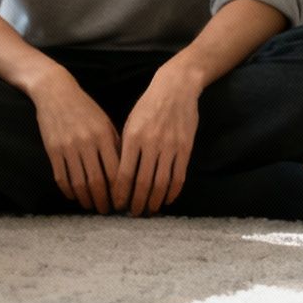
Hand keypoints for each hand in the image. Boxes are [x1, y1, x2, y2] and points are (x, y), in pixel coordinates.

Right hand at [28, 72, 121, 213]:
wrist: (55, 92)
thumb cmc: (85, 107)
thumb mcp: (105, 122)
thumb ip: (115, 144)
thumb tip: (125, 171)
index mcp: (104, 136)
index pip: (115, 171)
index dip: (119, 191)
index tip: (122, 201)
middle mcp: (87, 143)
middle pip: (97, 182)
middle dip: (103, 201)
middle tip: (107, 211)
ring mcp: (68, 148)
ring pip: (79, 184)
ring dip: (86, 200)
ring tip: (91, 206)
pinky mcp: (53, 150)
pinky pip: (62, 178)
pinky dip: (69, 192)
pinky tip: (74, 197)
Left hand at [115, 64, 200, 215]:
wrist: (176, 88)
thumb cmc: (148, 105)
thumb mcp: (131, 121)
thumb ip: (125, 146)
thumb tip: (119, 174)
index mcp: (133, 137)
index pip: (124, 173)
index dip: (120, 193)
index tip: (117, 204)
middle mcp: (151, 144)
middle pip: (143, 183)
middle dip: (137, 202)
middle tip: (134, 214)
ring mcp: (170, 147)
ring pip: (162, 183)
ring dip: (155, 201)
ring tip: (149, 211)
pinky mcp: (185, 149)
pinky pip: (179, 176)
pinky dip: (172, 192)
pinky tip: (166, 199)